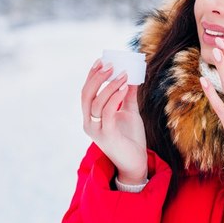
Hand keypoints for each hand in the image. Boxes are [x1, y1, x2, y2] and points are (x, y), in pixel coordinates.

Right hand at [81, 60, 147, 184]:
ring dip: (110, 86)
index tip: (101, 60)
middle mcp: (89, 122)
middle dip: (97, 77)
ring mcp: (96, 130)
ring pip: (96, 103)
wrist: (136, 162)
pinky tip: (124, 87)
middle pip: (87, 95)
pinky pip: (108, 113)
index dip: (91, 75)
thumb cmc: (130, 137)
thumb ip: (128, 96)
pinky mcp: (107, 136)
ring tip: (123, 74)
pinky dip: (115, 98)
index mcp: (91, 116)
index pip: (87, 92)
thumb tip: (132, 76)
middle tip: (110, 64)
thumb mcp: (130, 112)